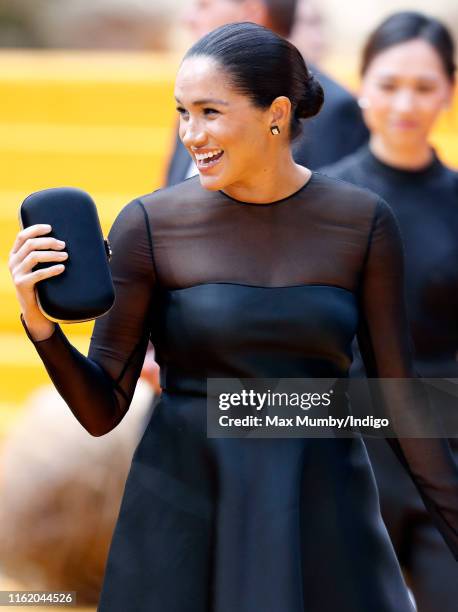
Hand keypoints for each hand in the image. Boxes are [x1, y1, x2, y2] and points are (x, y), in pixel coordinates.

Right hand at [9, 224, 67, 339]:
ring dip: (52, 254)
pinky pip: (37, 274)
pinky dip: (51, 269)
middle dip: (49, 242)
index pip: (23, 235)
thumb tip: (72, 243)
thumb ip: (47, 254)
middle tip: (63, 245)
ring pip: (34, 256)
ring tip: (66, 256)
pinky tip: (62, 268)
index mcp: (16, 254)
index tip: (51, 228)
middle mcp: (13, 262)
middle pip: (30, 244)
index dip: (36, 229)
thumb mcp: (40, 267)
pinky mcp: (22, 284)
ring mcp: (16, 273)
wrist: (35, 309)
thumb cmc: (43, 284)